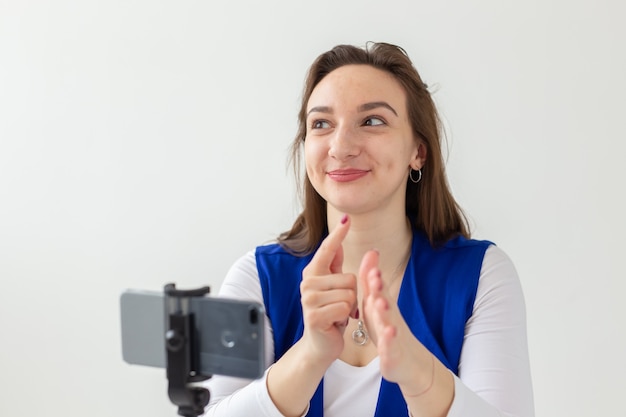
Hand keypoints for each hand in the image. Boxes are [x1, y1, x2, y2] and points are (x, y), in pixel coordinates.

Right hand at [300, 215, 357, 363]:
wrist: (319, 345)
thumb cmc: (329, 314)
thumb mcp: (332, 288)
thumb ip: (333, 266)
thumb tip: (338, 243)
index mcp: (312, 274)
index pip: (327, 249)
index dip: (338, 235)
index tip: (346, 219)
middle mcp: (307, 284)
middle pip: (349, 277)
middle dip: (352, 294)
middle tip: (339, 306)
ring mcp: (309, 300)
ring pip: (349, 293)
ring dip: (349, 307)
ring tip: (337, 314)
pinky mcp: (314, 316)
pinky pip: (344, 308)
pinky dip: (346, 318)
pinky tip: (336, 323)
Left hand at [358, 250, 421, 384]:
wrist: (408, 360)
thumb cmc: (386, 326)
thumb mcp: (376, 302)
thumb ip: (372, 279)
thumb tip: (372, 250)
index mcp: (382, 306)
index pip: (378, 289)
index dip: (374, 277)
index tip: (370, 264)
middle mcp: (389, 317)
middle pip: (385, 301)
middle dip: (380, 289)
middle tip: (375, 277)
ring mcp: (392, 335)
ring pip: (388, 322)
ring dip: (385, 313)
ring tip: (380, 303)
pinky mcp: (392, 354)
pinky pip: (390, 347)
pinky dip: (389, 341)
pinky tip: (388, 335)